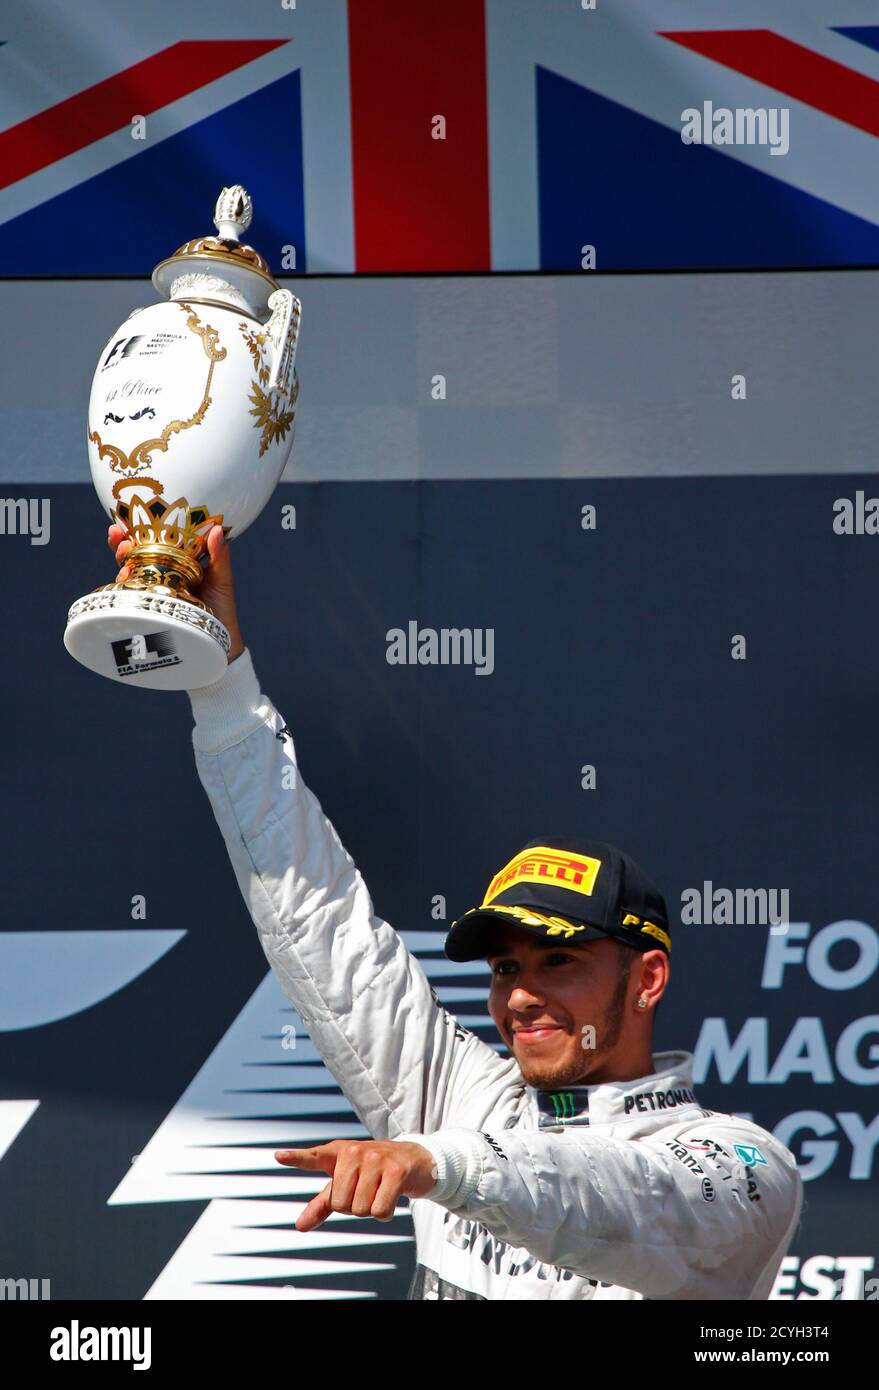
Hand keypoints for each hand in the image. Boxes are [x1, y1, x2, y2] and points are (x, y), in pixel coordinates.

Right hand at [106, 522, 245, 663]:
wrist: (219, 645)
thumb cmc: (223, 611)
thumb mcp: (222, 580)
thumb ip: (219, 557)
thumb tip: (216, 528)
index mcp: (178, 565)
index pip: (156, 542)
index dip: (142, 530)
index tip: (130, 518)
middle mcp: (161, 577)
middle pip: (135, 556)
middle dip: (122, 543)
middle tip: (118, 534)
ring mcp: (153, 593)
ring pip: (129, 573)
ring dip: (121, 561)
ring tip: (123, 553)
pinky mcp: (149, 610)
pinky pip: (132, 595)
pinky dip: (125, 585)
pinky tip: (124, 577)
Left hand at [275, 1139, 437, 1230]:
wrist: (414, 1159)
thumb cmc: (373, 1173)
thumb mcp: (346, 1183)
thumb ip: (322, 1203)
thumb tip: (299, 1226)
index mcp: (339, 1153)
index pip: (313, 1157)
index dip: (296, 1158)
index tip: (277, 1156)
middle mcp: (354, 1152)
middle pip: (341, 1205)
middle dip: (354, 1206)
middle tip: (367, 1190)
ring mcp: (375, 1159)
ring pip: (360, 1209)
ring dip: (371, 1209)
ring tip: (380, 1190)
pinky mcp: (396, 1170)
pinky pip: (379, 1210)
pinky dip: (385, 1212)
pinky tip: (392, 1195)